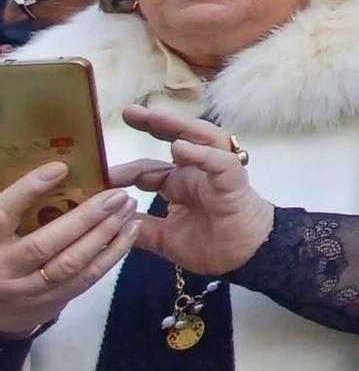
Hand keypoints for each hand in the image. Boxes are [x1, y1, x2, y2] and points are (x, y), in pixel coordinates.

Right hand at [0, 164, 140, 336]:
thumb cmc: (0, 250)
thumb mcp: (1, 227)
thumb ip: (15, 205)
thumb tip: (53, 167)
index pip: (2, 215)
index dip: (27, 190)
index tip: (60, 168)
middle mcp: (4, 268)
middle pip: (45, 244)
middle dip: (86, 218)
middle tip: (117, 195)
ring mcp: (27, 290)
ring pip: (71, 264)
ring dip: (105, 235)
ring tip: (128, 208)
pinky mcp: (50, 302)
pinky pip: (86, 279)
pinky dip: (112, 254)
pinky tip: (129, 232)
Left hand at [111, 107, 274, 276]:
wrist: (248, 258)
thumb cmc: (213, 246)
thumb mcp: (164, 241)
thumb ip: (140, 229)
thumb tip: (109, 222)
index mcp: (179, 185)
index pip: (148, 169)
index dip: (124, 171)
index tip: (98, 174)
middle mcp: (196, 172)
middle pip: (175, 138)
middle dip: (153, 124)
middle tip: (129, 112)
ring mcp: (216, 173)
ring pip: (202, 138)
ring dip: (178, 126)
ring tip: (155, 116)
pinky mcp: (233, 181)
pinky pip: (220, 161)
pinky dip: (201, 153)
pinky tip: (181, 147)